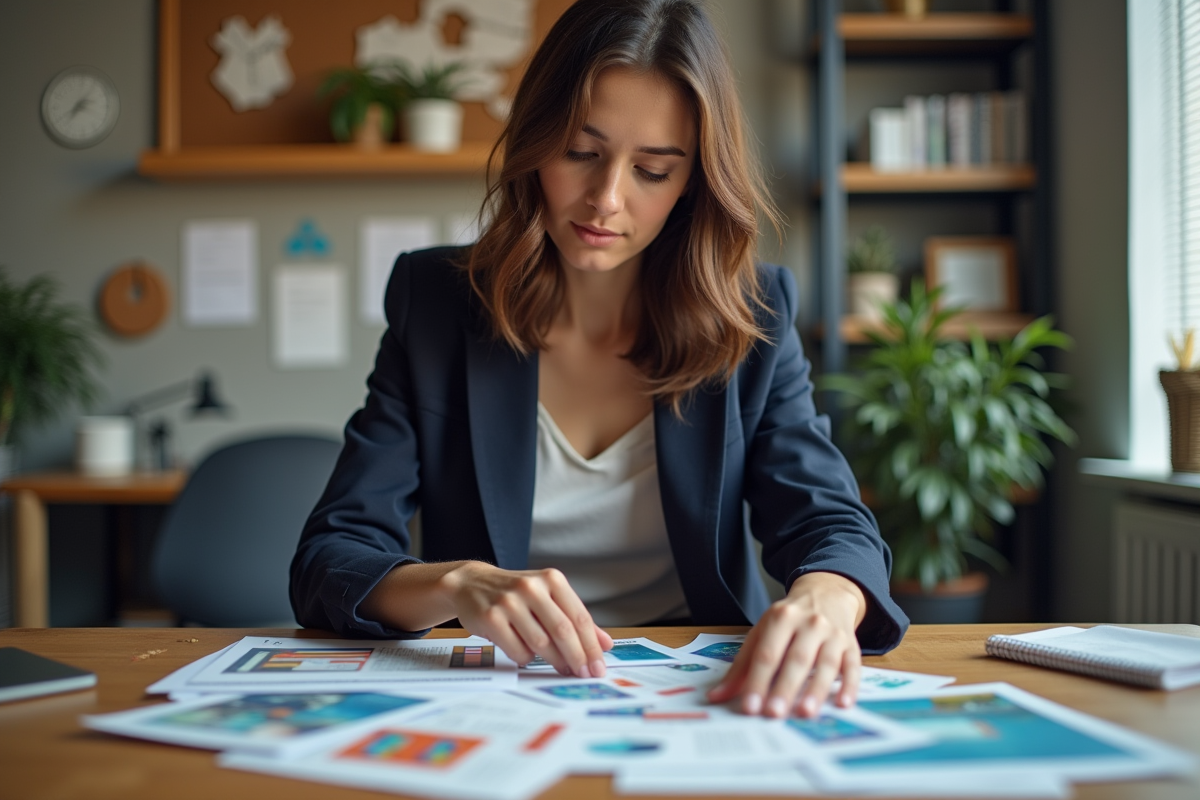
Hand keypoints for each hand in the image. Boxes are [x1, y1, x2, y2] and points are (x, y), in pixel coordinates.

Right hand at [443, 562, 612, 677]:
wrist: (472, 584)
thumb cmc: (518, 594)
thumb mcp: (548, 597)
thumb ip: (576, 618)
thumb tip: (605, 644)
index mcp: (552, 579)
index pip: (579, 617)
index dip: (591, 646)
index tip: (598, 666)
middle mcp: (531, 587)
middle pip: (562, 631)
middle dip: (577, 657)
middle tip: (585, 674)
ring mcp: (509, 602)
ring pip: (540, 643)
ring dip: (555, 661)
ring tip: (562, 668)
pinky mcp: (491, 618)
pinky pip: (517, 650)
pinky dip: (526, 659)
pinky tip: (527, 655)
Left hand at [707, 571, 865, 718]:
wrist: (827, 592)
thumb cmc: (790, 618)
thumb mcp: (763, 631)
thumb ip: (742, 665)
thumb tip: (717, 696)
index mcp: (781, 617)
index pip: (767, 653)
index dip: (757, 680)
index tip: (750, 706)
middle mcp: (809, 623)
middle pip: (796, 659)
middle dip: (785, 687)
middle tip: (774, 713)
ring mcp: (833, 634)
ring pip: (826, 664)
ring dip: (816, 689)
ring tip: (805, 713)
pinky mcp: (852, 645)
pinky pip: (853, 666)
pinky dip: (849, 685)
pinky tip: (843, 704)